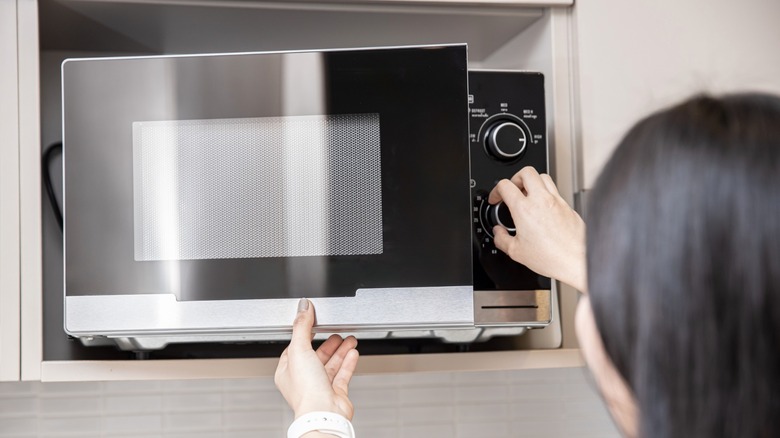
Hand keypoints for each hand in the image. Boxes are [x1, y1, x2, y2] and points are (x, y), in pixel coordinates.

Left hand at [274, 298, 359, 419]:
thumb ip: (302, 326)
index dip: (305, 335)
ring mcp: (320, 387)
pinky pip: (342, 374)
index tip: (314, 323)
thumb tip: (303, 307)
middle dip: (328, 343)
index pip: (296, 348)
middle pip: (316, 355)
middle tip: (337, 332)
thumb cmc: (307, 390)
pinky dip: (348, 362)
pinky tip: (353, 353)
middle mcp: (303, 380)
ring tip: (350, 339)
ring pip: (331, 364)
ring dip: (341, 350)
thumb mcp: (300, 349)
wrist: (324, 413)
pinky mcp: (335, 393)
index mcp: (288, 371)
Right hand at [488, 166, 586, 292]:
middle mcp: (541, 200)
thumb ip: (501, 239)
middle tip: (512, 190)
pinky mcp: (568, 206)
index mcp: (524, 209)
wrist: (576, 261)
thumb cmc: (551, 257)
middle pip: (526, 172)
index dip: (496, 190)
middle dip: (515, 178)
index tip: (496, 199)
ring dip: (532, 182)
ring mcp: (557, 201)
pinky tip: (543, 208)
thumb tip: (498, 233)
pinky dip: (546, 194)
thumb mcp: (516, 252)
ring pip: (543, 177)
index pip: (505, 185)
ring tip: (528, 195)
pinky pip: (555, 191)